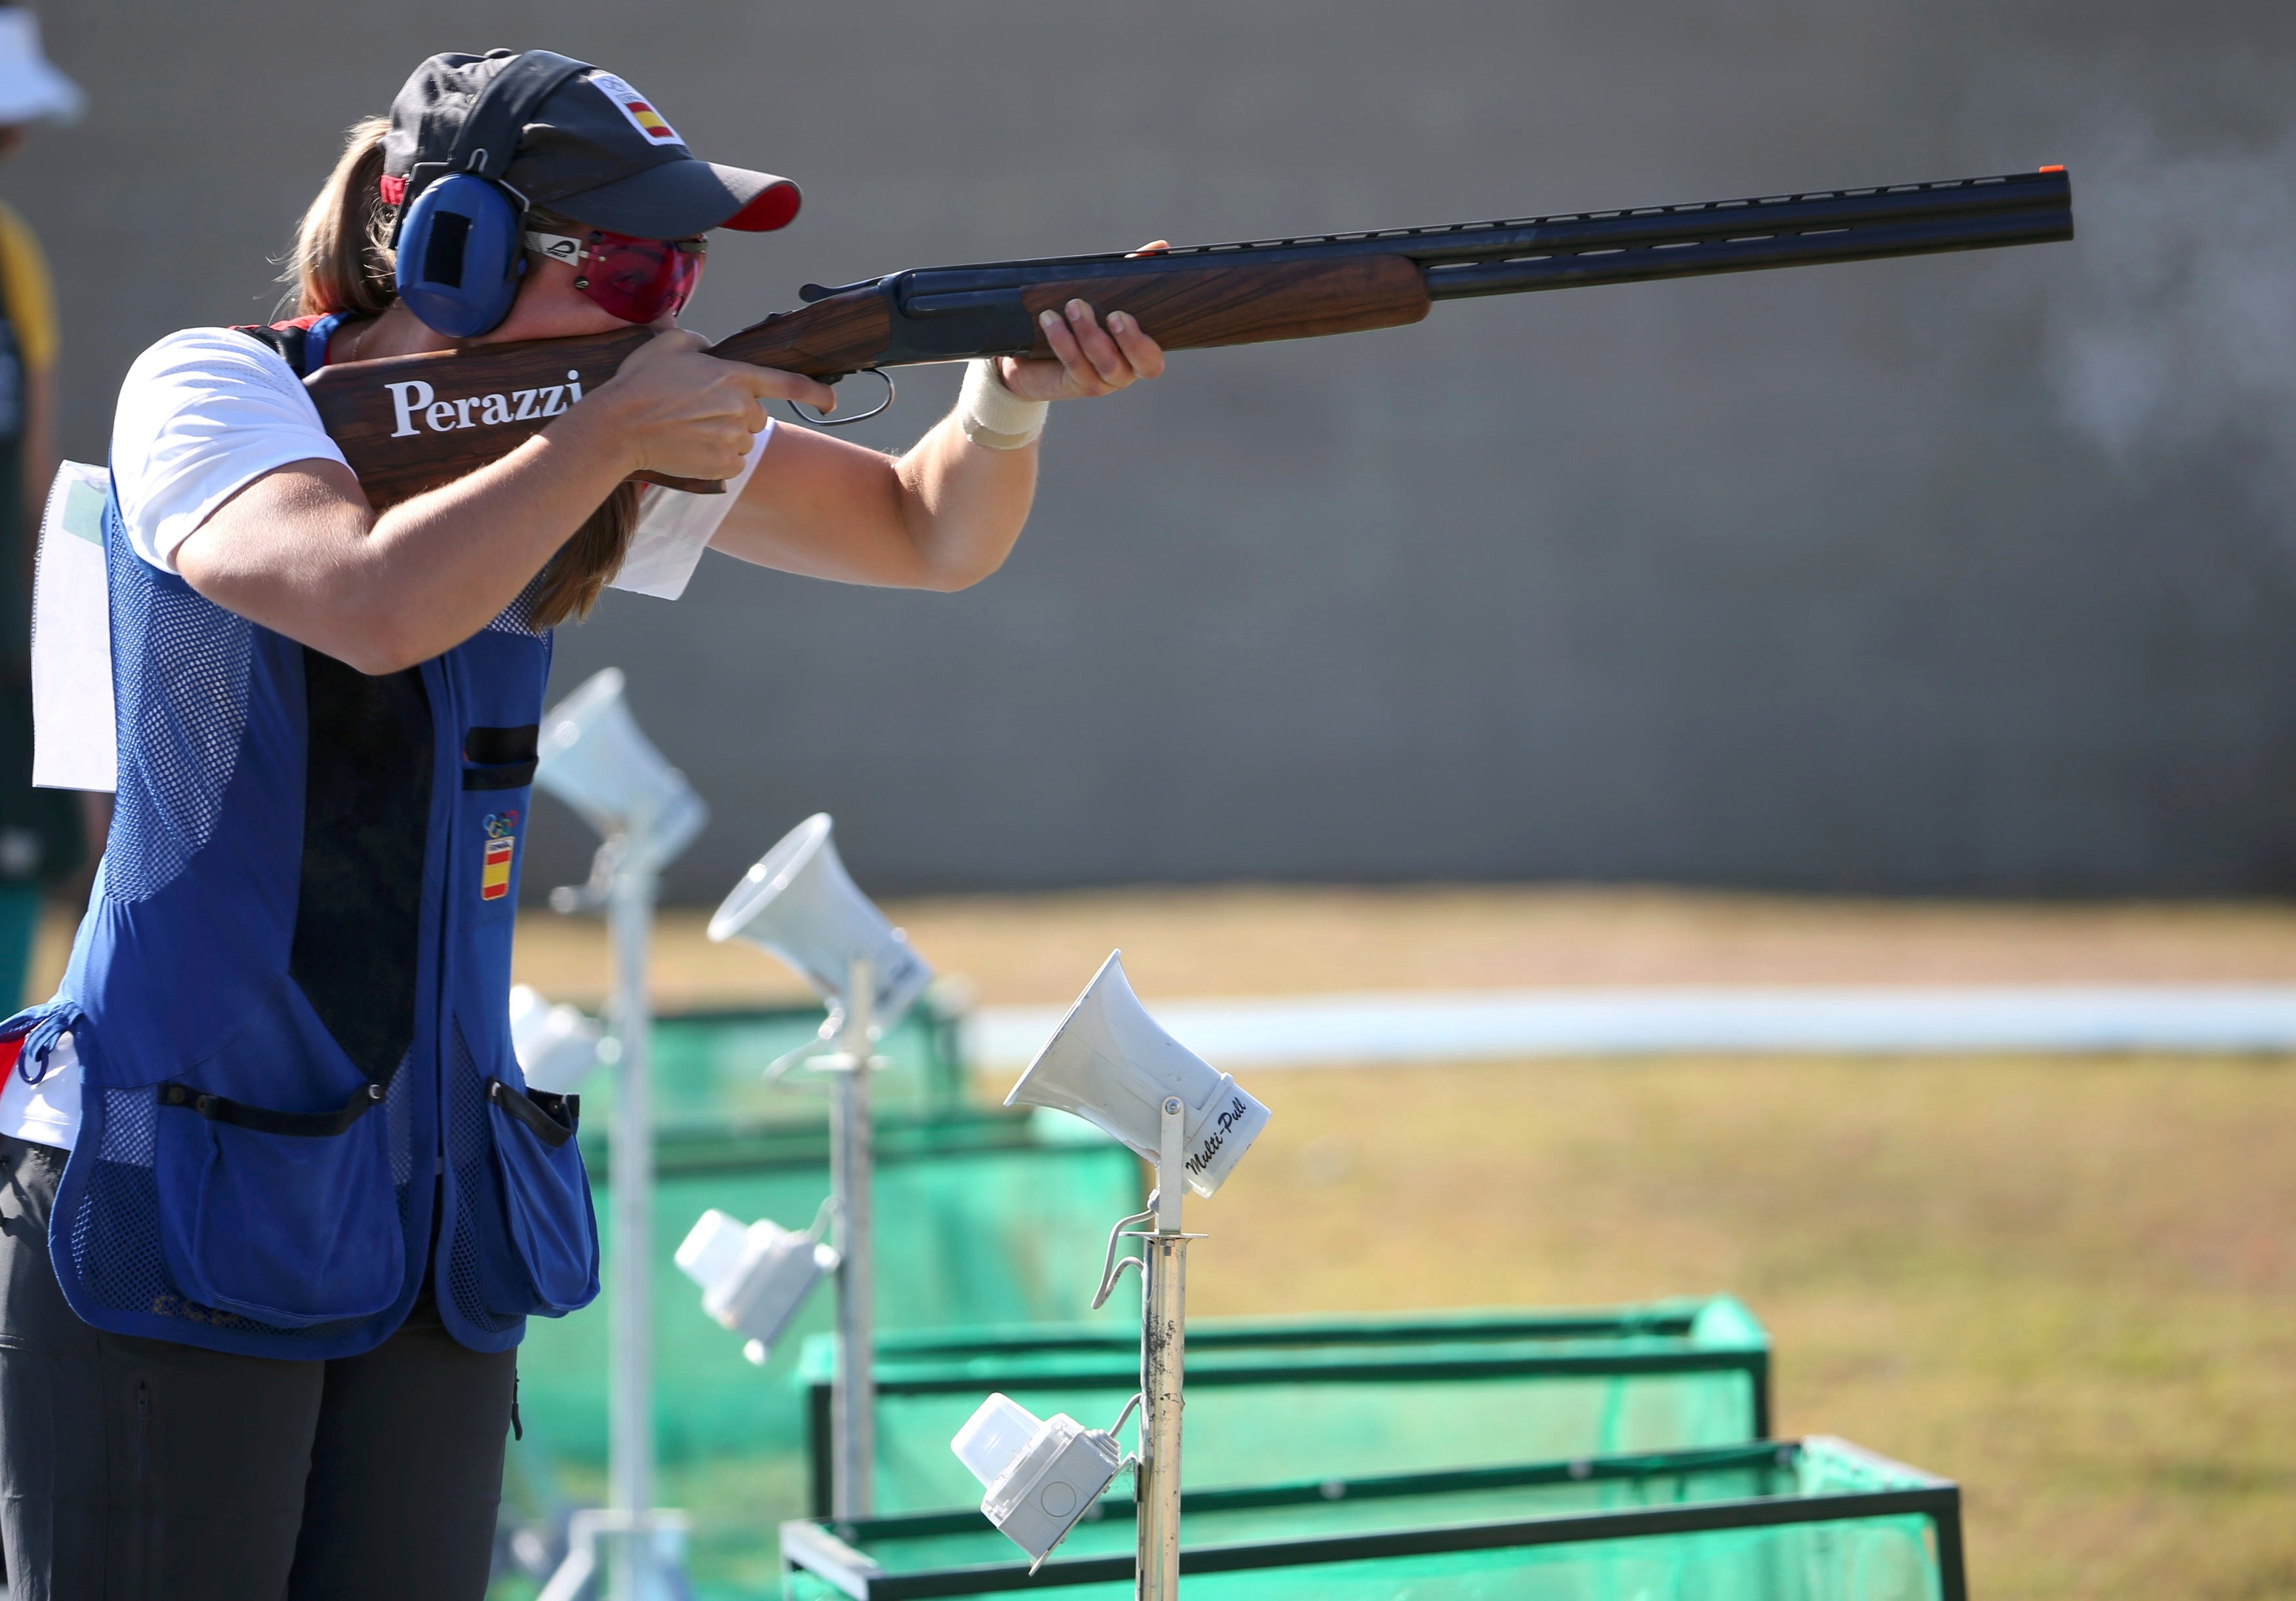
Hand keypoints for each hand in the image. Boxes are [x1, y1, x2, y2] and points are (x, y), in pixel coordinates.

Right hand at [566, 328, 837, 480]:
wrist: (619, 427)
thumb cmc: (640, 383)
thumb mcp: (669, 345)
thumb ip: (698, 342)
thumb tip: (708, 349)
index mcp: (735, 376)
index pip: (789, 384)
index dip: (817, 393)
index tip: (832, 402)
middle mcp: (742, 408)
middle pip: (757, 415)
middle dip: (737, 414)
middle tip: (700, 412)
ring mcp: (734, 439)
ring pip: (743, 440)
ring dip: (725, 436)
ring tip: (689, 429)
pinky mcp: (723, 466)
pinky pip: (732, 463)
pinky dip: (717, 458)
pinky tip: (691, 447)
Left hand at [995, 241, 1169, 401]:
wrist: (1032, 355)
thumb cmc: (1075, 320)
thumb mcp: (1102, 294)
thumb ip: (1132, 273)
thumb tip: (1159, 247)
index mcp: (1137, 351)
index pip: (1154, 357)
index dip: (1145, 340)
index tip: (1124, 314)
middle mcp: (1125, 370)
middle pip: (1142, 365)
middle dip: (1129, 340)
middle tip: (1112, 314)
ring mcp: (1102, 381)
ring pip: (1106, 363)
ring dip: (1089, 333)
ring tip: (1072, 305)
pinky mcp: (1076, 385)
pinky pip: (1075, 364)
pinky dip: (1063, 340)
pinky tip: (1049, 319)